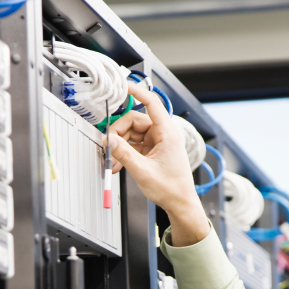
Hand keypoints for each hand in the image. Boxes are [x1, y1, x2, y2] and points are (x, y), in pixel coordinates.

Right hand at [103, 81, 209, 245]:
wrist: (180, 203)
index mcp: (167, 133)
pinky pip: (134, 144)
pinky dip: (125, 152)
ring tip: (114, 162)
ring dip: (120, 146)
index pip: (151, 103)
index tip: (123, 86)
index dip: (136, 92)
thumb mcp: (143, 171)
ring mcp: (157, 141)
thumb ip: (124, 154)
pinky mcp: (153, 149)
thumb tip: (109, 140)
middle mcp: (163, 133)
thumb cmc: (171, 188)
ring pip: (131, 133)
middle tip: (109, 147)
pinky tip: (119, 165)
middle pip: (134, 121)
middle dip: (119, 133)